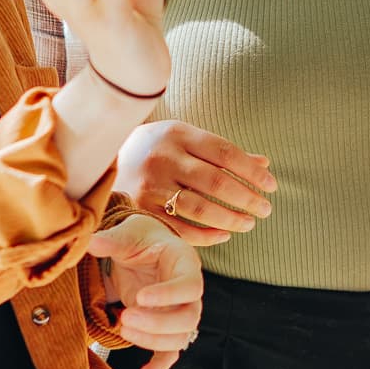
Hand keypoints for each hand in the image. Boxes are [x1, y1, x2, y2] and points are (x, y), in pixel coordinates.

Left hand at [88, 212, 201, 368]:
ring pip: (180, 337)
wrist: (141, 251)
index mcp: (185, 263)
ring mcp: (179, 312)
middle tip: (126, 316)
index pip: (191, 285)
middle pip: (189, 317)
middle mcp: (189, 291)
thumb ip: (113, 240)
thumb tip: (91, 242)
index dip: (169, 295)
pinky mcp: (167, 328)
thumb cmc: (139, 239)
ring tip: (123, 329)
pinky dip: (159, 365)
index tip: (139, 297)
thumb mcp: (127, 234)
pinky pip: (170, 352)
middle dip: (158, 323)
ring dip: (153, 340)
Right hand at [115, 120, 276, 248]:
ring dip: (231, 219)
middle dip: (247, 198)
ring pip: (201, 208)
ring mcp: (149, 185)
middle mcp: (163, 157)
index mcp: (177, 133)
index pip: (226, 153)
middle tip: (266, 209)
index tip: (271, 186)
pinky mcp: (140, 210)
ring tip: (249, 224)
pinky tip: (224, 234)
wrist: (98, 161)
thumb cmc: (153, 149)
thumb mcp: (183, 140)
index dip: (253, 172)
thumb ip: (221, 153)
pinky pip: (180, 228)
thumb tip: (264, 164)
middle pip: (216, 181)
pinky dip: (207, 235)